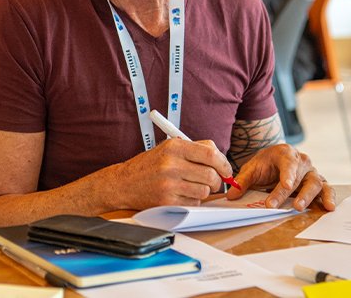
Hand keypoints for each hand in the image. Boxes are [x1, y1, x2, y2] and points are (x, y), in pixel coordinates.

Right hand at [111, 138, 231, 209]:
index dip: (223, 163)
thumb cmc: (150, 165)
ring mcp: (169, 185)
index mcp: (173, 147)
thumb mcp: (168, 148)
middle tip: (212, 181)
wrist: (124, 183)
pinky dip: (192, 200)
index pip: (210, 153)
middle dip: (216, 180)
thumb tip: (221, 159)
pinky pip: (194, 203)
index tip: (226, 170)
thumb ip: (195, 149)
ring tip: (190, 186)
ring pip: (204, 191)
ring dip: (203, 191)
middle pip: (211, 175)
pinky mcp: (167, 202)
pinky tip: (180, 195)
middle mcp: (171, 164)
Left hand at [225, 145, 334, 211]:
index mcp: (285, 154)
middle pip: (301, 177)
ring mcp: (311, 173)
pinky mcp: (318, 183)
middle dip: (295, 192)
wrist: (274, 162)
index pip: (288, 164)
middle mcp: (302, 161)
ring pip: (316, 183)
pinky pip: (326, 189)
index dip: (288, 175)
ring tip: (301, 207)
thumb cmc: (264, 165)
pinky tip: (328, 207)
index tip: (286, 186)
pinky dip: (329, 198)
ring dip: (310, 196)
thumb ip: (242, 181)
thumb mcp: (251, 169)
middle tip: (290, 206)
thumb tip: (231, 196)